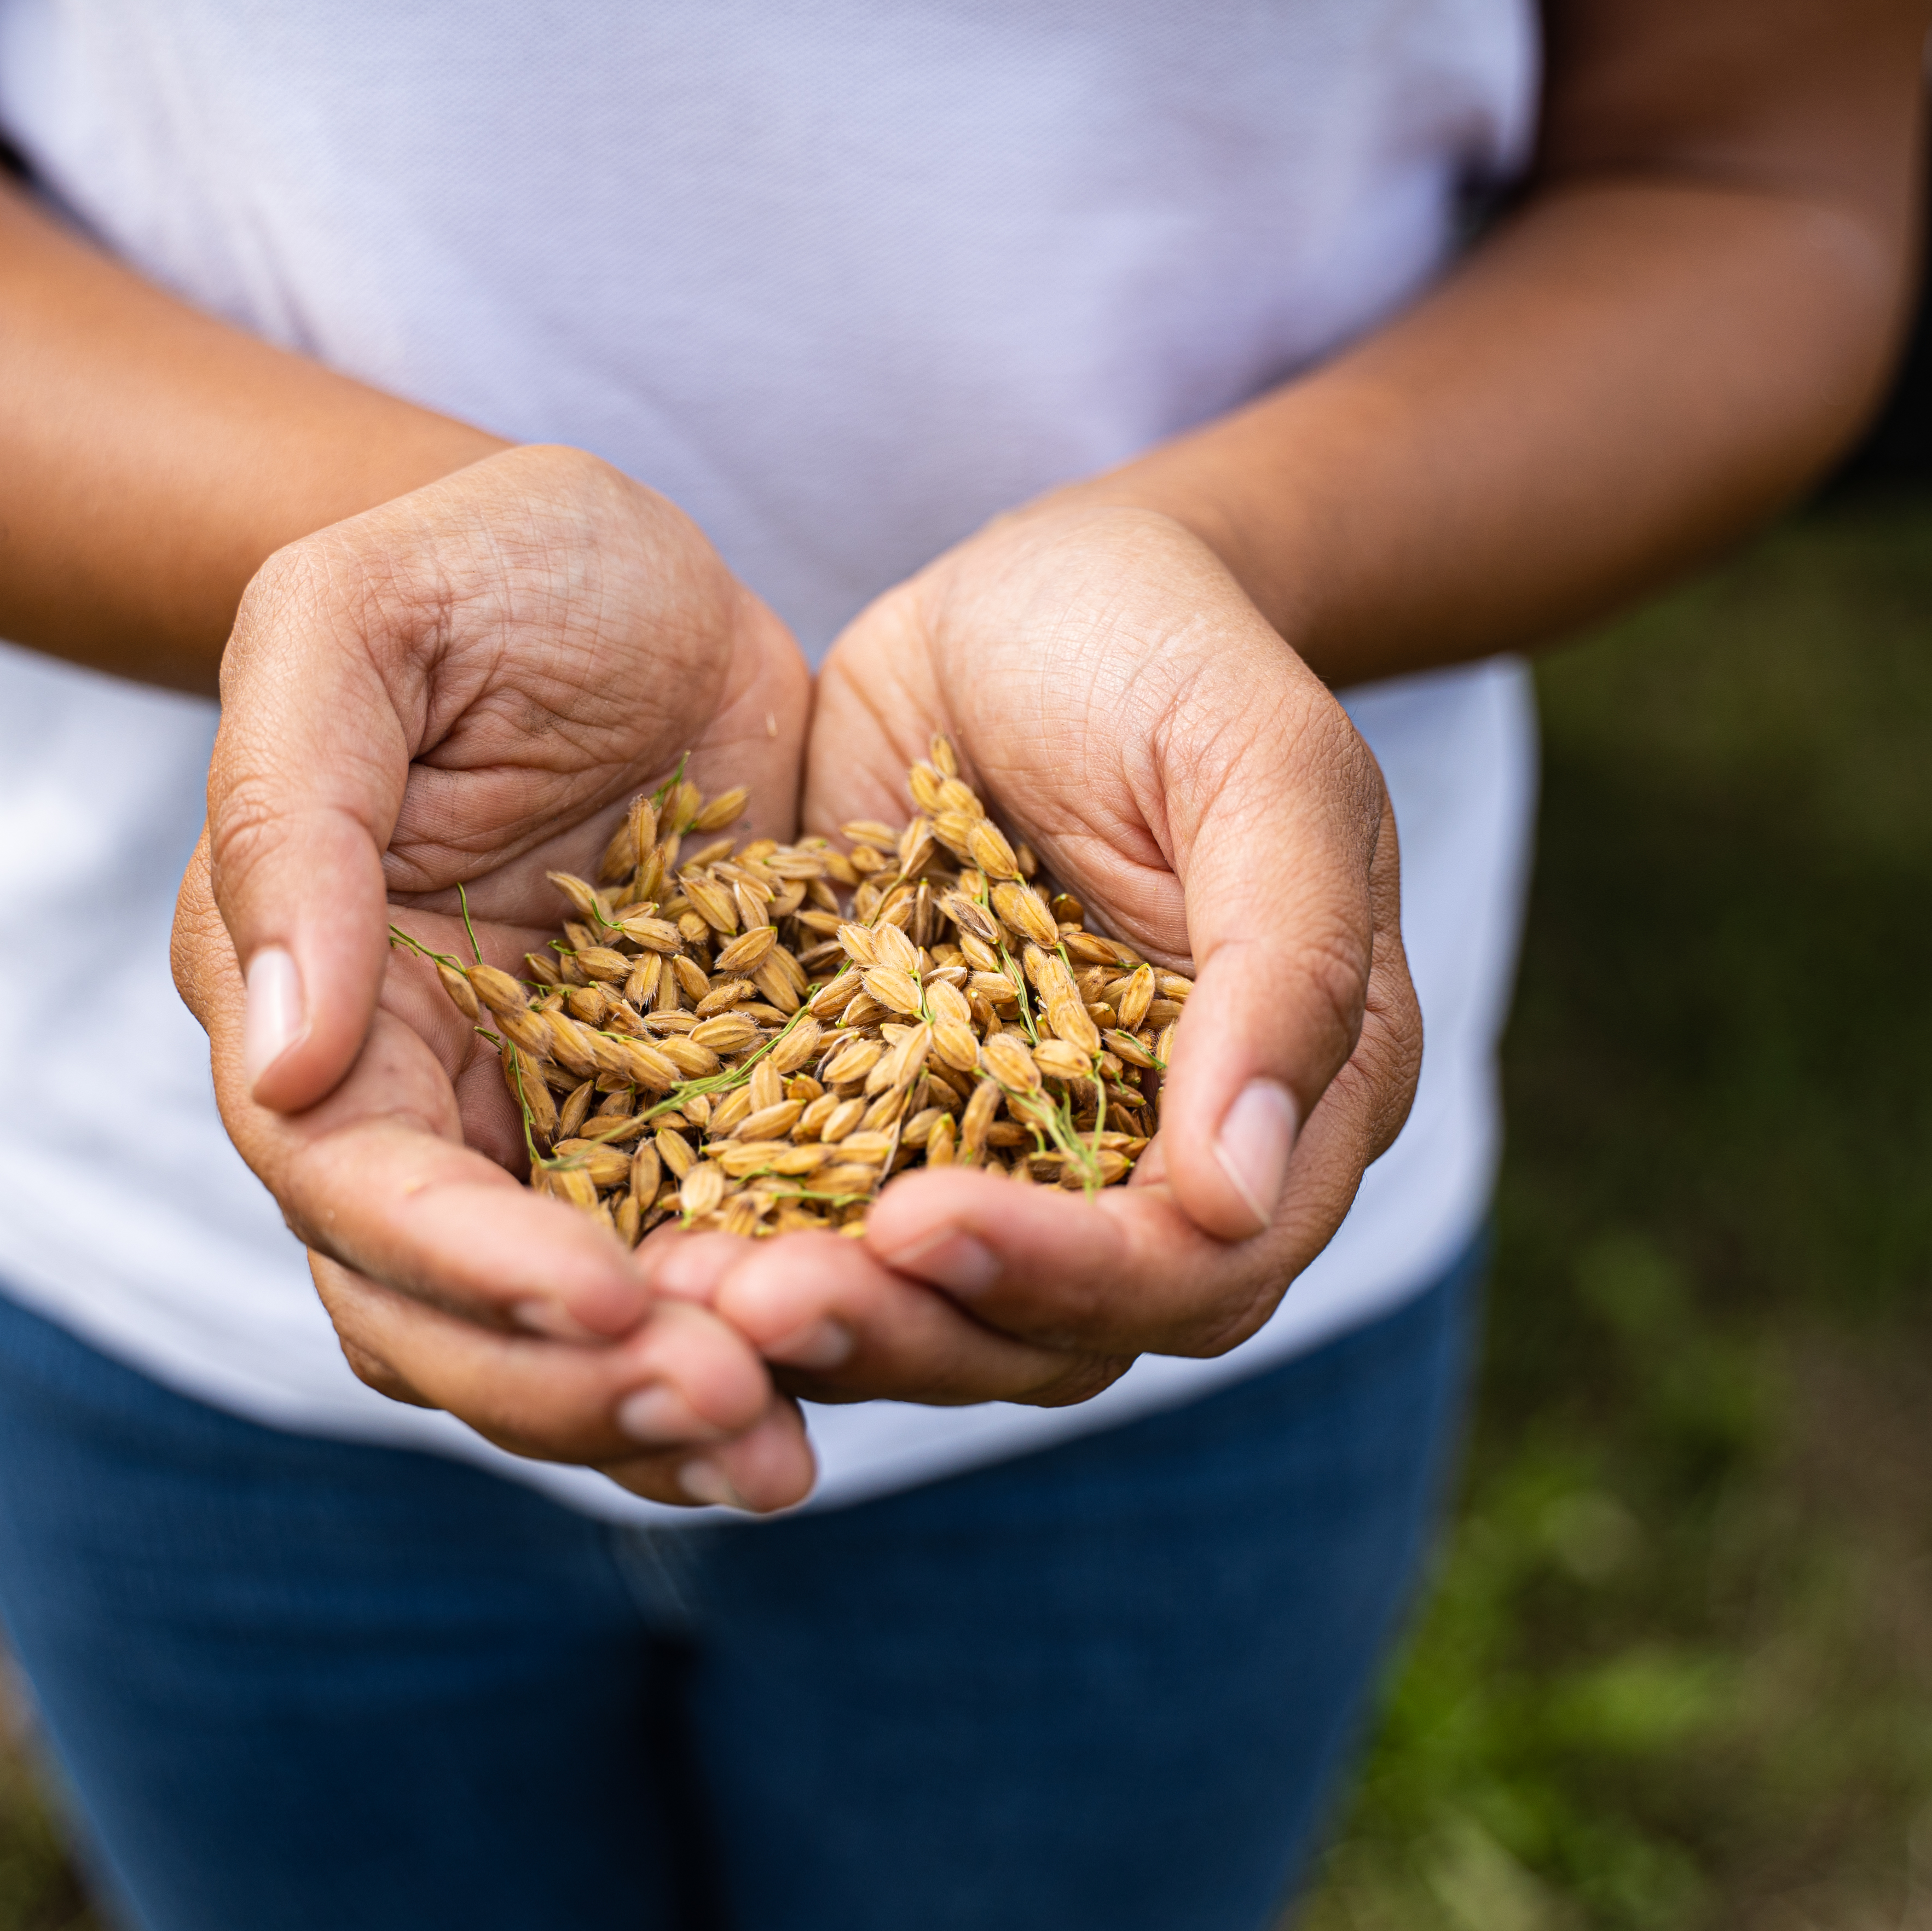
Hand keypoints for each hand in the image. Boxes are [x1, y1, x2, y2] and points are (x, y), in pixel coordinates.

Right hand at [169, 445, 821, 1508]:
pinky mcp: (684, 1125)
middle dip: (575, 1385)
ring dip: (666, 1410)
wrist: (635, 567)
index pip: (359, 1186)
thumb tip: (277, 1058)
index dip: (471, 1265)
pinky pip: (704, 1273)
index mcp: (311, 999)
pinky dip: (758, 1344)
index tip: (609, 1298)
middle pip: (448, 1316)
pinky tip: (850, 1383)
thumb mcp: (361, 624)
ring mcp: (549, 1130)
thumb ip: (294, 819)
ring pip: (570, 1335)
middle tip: (731, 1411)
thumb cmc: (481, 562)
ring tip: (788, 1450)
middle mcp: (414, 1100)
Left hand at [649, 502, 1420, 1408]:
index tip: (922, 1222)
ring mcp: (1007, 1159)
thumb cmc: (1175, 656)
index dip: (1067, 1273)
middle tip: (760, 1301)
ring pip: (931, 1314)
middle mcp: (1152, 1174)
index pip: (1196, 1269)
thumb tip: (1238, 1194)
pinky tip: (643, 1242)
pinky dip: (743, 1248)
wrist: (1035, 596)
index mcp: (1288, 1114)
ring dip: (816, 1320)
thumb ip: (1286, 965)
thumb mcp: (1263, 767)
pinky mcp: (878, 1121)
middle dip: (908, 1330)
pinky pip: (818, 1224)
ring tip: (681, 1292)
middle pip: (1053, 1334)